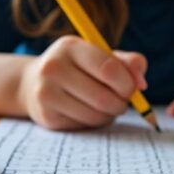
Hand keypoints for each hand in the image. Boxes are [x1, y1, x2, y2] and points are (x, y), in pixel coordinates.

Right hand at [18, 36, 146, 129]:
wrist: (32, 83)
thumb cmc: (77, 68)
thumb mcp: (99, 56)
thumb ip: (127, 63)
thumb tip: (141, 83)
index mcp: (70, 47)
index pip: (109, 69)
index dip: (128, 83)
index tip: (132, 88)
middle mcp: (54, 68)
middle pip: (104, 97)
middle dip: (121, 103)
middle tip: (122, 101)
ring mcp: (46, 94)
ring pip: (96, 115)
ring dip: (110, 115)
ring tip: (107, 106)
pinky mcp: (47, 117)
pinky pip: (85, 125)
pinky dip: (95, 122)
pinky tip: (89, 112)